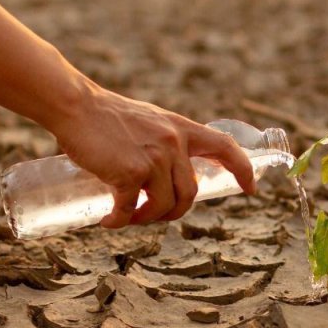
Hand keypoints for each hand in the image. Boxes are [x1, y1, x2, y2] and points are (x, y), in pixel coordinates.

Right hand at [45, 80, 257, 228]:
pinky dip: (118, 221)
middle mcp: (173, 143)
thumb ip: (165, 141)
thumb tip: (168, 174)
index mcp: (181, 129)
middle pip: (189, 193)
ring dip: (146, 219)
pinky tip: (109, 221)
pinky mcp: (129, 172)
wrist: (76, 106)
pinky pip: (129, 209)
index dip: (242, 169)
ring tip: (128, 218)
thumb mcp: (150, 121)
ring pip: (162, 206)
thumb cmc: (106, 116)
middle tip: (150, 215)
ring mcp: (153, 158)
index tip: (251, 188)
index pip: (224, 147)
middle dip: (173, 212)